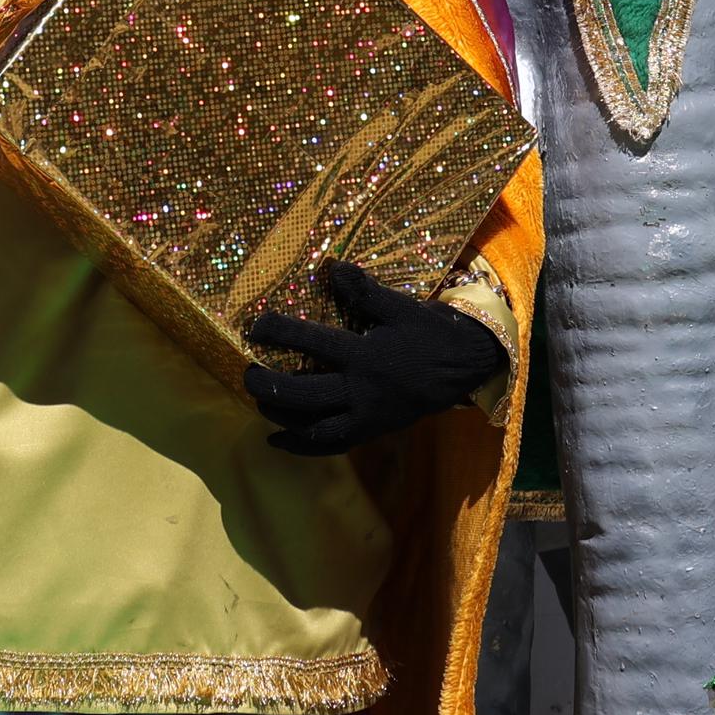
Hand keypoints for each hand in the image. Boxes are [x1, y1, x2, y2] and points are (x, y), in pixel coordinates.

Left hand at [243, 261, 509, 456]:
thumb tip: (333, 268)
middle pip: (303, 395)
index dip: (278, 332)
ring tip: (261, 404)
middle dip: (268, 387)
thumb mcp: (401, 306)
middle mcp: (362, 391)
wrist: (467, 368)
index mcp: (366, 355)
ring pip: (314, 427)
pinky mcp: (373, 430)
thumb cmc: (431, 333)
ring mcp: (368, 416)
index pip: (312, 343)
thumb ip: (365, 291)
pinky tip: (279, 439)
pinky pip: (333, 444)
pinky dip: (304, 445)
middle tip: (247, 374)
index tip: (254, 326)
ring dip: (282, 418)